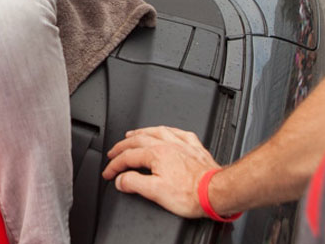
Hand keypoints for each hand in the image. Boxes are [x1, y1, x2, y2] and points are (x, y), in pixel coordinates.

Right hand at [101, 126, 219, 217]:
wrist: (216, 192)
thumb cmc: (190, 193)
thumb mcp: (155, 192)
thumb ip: (134, 183)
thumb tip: (121, 179)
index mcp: (156, 154)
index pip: (128, 157)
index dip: (114, 165)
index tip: (108, 173)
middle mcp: (168, 144)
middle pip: (138, 140)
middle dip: (122, 146)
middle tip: (113, 152)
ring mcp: (182, 144)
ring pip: (157, 131)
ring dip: (141, 132)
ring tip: (133, 134)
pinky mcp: (195, 148)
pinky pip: (178, 132)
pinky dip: (167, 131)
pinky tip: (166, 132)